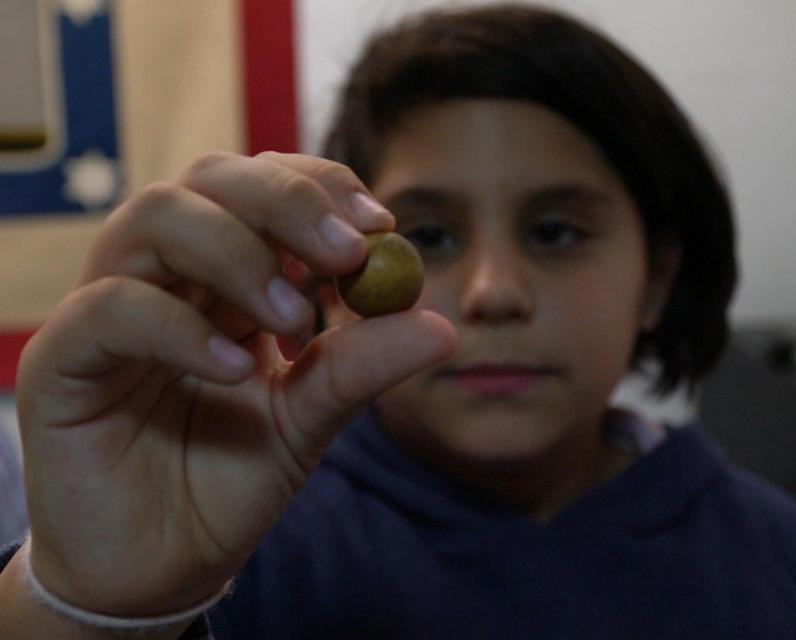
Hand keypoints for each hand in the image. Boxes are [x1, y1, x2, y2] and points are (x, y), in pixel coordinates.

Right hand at [15, 152, 456, 615]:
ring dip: (240, 255)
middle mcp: (167, 273)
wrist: (163, 560)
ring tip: (292, 320)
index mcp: (226, 274)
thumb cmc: (231, 476)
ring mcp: (110, 305)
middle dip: (287, 202)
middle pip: (214, 179)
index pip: (267, 185)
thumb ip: (361, 367)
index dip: (322, 189)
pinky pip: (113, 306)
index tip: (379, 226)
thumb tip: (442, 325)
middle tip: (347, 253)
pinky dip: (181, 326)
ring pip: (158, 217)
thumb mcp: (310, 418)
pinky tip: (235, 369)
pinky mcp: (64, 356)